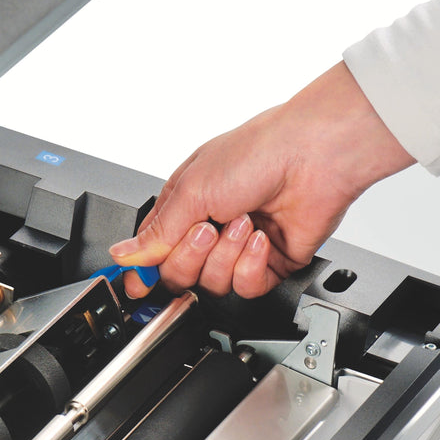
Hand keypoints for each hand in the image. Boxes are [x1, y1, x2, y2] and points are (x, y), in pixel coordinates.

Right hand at [110, 62, 413, 299]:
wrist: (315, 155)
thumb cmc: (258, 152)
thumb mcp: (192, 190)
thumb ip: (156, 233)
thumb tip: (124, 255)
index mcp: (183, 206)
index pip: (151, 253)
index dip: (143, 272)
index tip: (139, 285)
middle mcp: (209, 228)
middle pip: (178, 274)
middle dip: (191, 256)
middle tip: (208, 229)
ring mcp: (238, 247)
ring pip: (212, 284)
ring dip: (226, 255)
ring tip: (244, 223)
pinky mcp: (268, 262)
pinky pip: (245, 287)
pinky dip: (251, 265)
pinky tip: (261, 238)